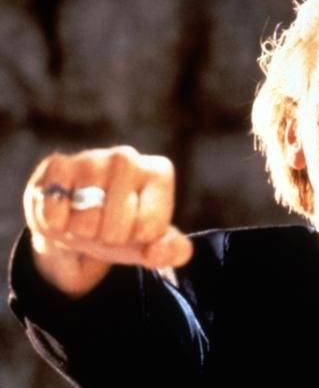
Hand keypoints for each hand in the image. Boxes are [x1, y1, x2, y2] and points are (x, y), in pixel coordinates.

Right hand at [23, 146, 191, 297]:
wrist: (78, 215)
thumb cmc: (123, 227)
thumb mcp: (152, 242)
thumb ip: (172, 251)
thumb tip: (156, 251)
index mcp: (159, 172)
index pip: (149, 228)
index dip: (137, 239)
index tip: (135, 226)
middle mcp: (127, 158)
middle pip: (116, 229)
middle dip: (108, 238)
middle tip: (106, 224)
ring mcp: (91, 158)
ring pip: (85, 223)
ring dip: (82, 232)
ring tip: (85, 217)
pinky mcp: (56, 165)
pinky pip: (55, 215)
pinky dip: (57, 224)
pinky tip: (65, 210)